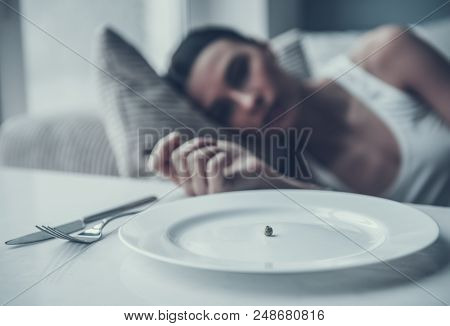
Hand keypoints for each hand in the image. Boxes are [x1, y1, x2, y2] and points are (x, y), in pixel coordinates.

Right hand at [148, 132, 286, 195]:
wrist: (260, 175)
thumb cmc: (234, 162)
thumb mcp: (208, 150)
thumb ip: (188, 149)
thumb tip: (171, 138)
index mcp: (185, 179)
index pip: (159, 166)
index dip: (162, 149)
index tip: (176, 136)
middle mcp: (191, 188)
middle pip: (179, 157)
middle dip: (197, 144)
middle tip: (212, 148)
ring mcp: (205, 192)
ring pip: (194, 158)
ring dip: (212, 149)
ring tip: (222, 156)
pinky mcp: (221, 192)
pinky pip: (212, 166)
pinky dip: (222, 155)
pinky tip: (229, 161)